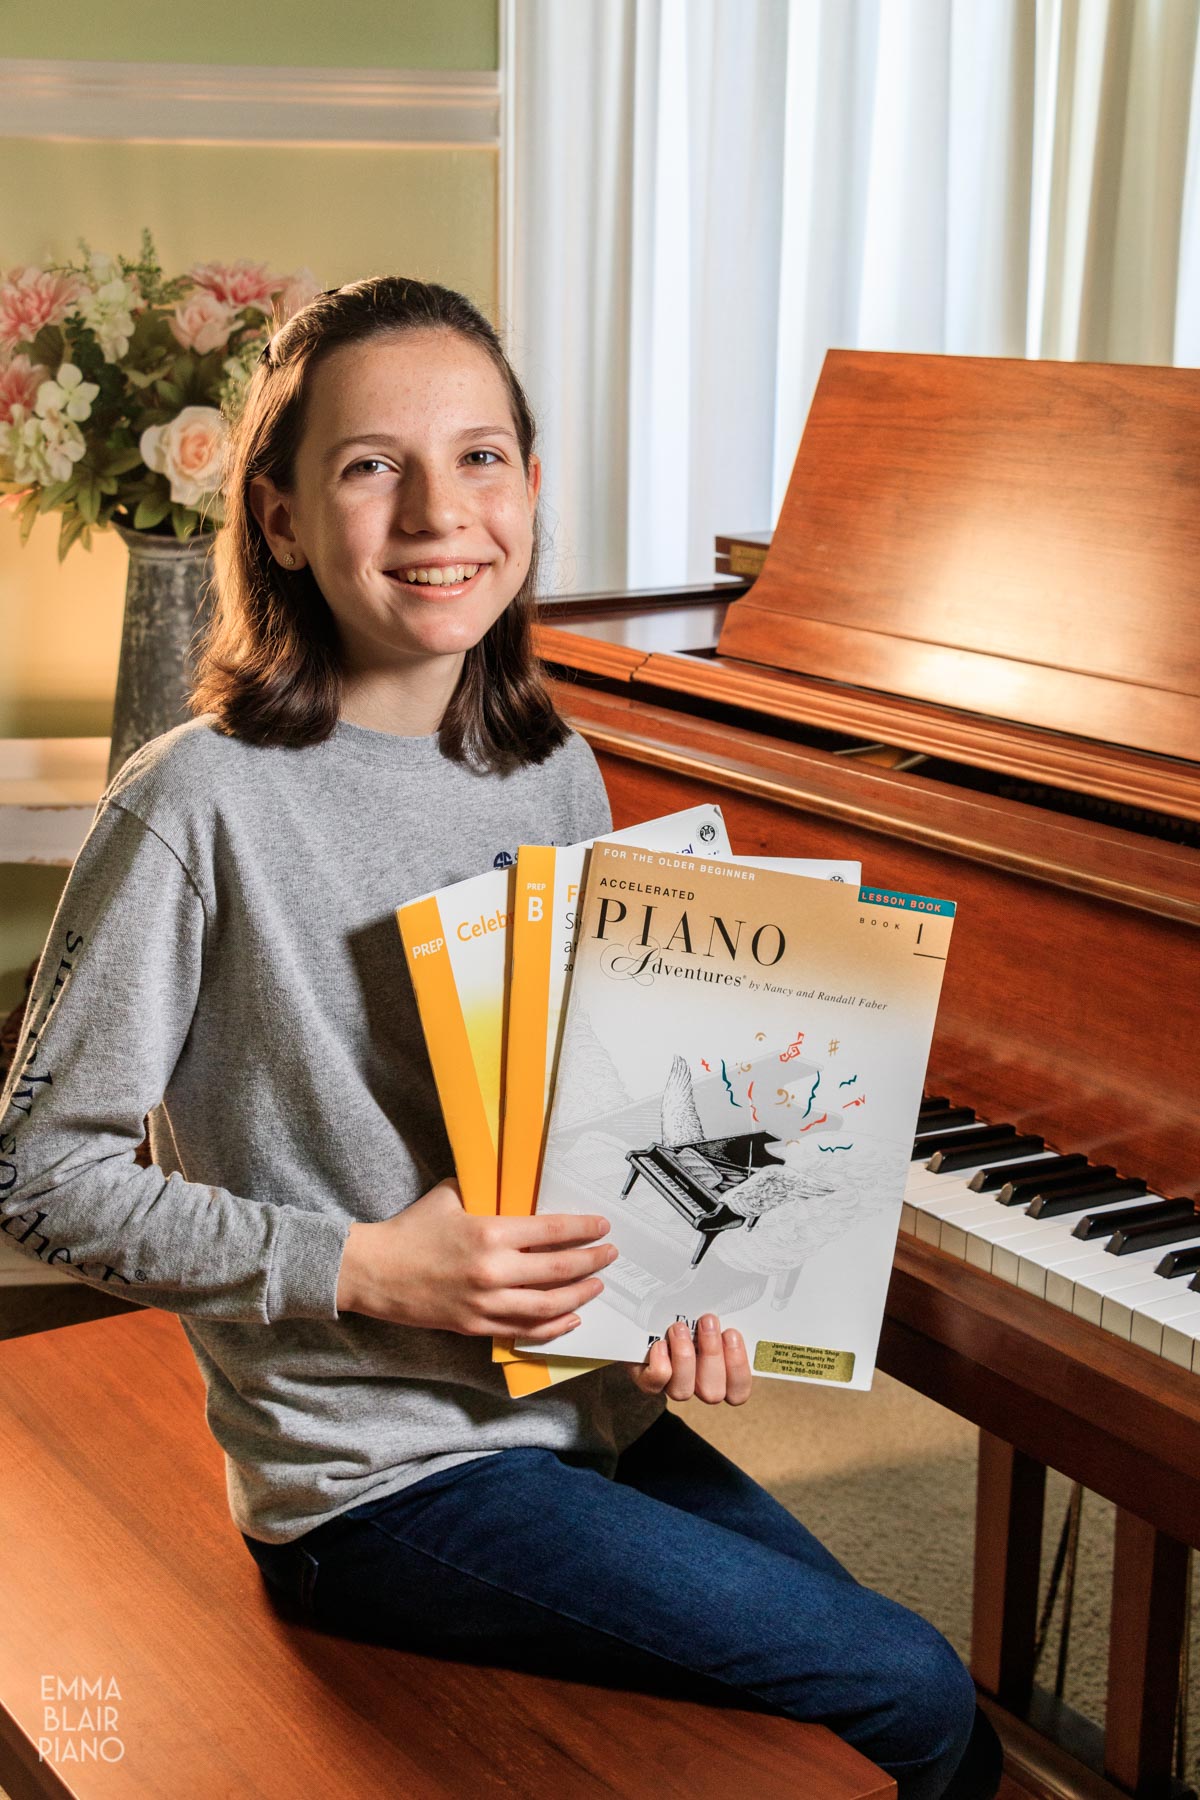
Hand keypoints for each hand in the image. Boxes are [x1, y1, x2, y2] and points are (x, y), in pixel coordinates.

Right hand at [335, 1178, 615, 1342]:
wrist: (374, 1272)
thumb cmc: (412, 1229)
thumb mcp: (451, 1195)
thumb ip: (487, 1190)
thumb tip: (515, 1181)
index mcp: (490, 1233)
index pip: (551, 1230)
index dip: (583, 1229)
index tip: (602, 1226)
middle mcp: (493, 1271)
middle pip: (559, 1270)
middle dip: (592, 1262)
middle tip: (610, 1255)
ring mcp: (486, 1304)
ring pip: (548, 1306)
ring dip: (580, 1296)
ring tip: (597, 1285)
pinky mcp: (476, 1326)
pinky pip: (524, 1330)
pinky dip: (553, 1327)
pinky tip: (570, 1319)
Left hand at [628, 1313, 751, 1403]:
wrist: (644, 1321)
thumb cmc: (684, 1314)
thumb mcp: (703, 1313)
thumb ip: (720, 1317)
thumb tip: (742, 1294)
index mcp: (720, 1374)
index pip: (738, 1390)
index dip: (738, 1367)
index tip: (732, 1334)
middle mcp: (697, 1385)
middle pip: (712, 1392)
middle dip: (712, 1354)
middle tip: (708, 1321)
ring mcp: (671, 1385)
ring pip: (683, 1391)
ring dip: (685, 1357)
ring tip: (680, 1328)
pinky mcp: (647, 1381)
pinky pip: (655, 1384)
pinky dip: (660, 1364)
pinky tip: (660, 1343)